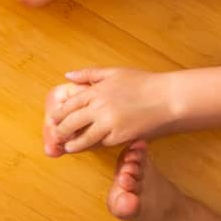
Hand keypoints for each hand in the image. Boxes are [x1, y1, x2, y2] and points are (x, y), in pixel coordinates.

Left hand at [43, 69, 181, 155]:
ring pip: (83, 139)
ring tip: (68, 148)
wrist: (166, 98)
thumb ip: (89, 74)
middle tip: (56, 137)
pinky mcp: (119, 137)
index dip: (58, 115)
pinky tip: (90, 147)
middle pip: (71, 124)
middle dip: (61, 132)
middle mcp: (99, 108)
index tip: (53, 121)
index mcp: (96, 91)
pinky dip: (93, 146)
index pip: (69, 106)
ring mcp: (108, 124)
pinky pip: (101, 144)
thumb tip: (68, 75)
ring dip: (73, 145)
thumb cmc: (143, 83)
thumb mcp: (115, 73)